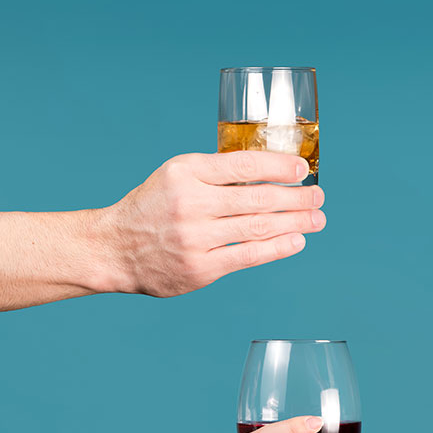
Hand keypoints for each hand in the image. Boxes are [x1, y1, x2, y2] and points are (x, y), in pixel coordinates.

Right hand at [96, 151, 325, 296]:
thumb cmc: (154, 206)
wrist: (114, 247)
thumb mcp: (176, 175)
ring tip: (317, 219)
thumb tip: (272, 171)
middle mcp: (190, 203)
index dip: (279, 167)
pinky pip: (249, 256)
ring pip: (258, 227)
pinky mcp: (200, 268)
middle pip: (257, 198)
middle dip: (296, 197)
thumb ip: (217, 173)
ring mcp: (195, 238)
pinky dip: (278, 248)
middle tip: (319, 196)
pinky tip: (297, 241)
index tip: (303, 169)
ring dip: (296, 223)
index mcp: (185, 172)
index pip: (243, 164)